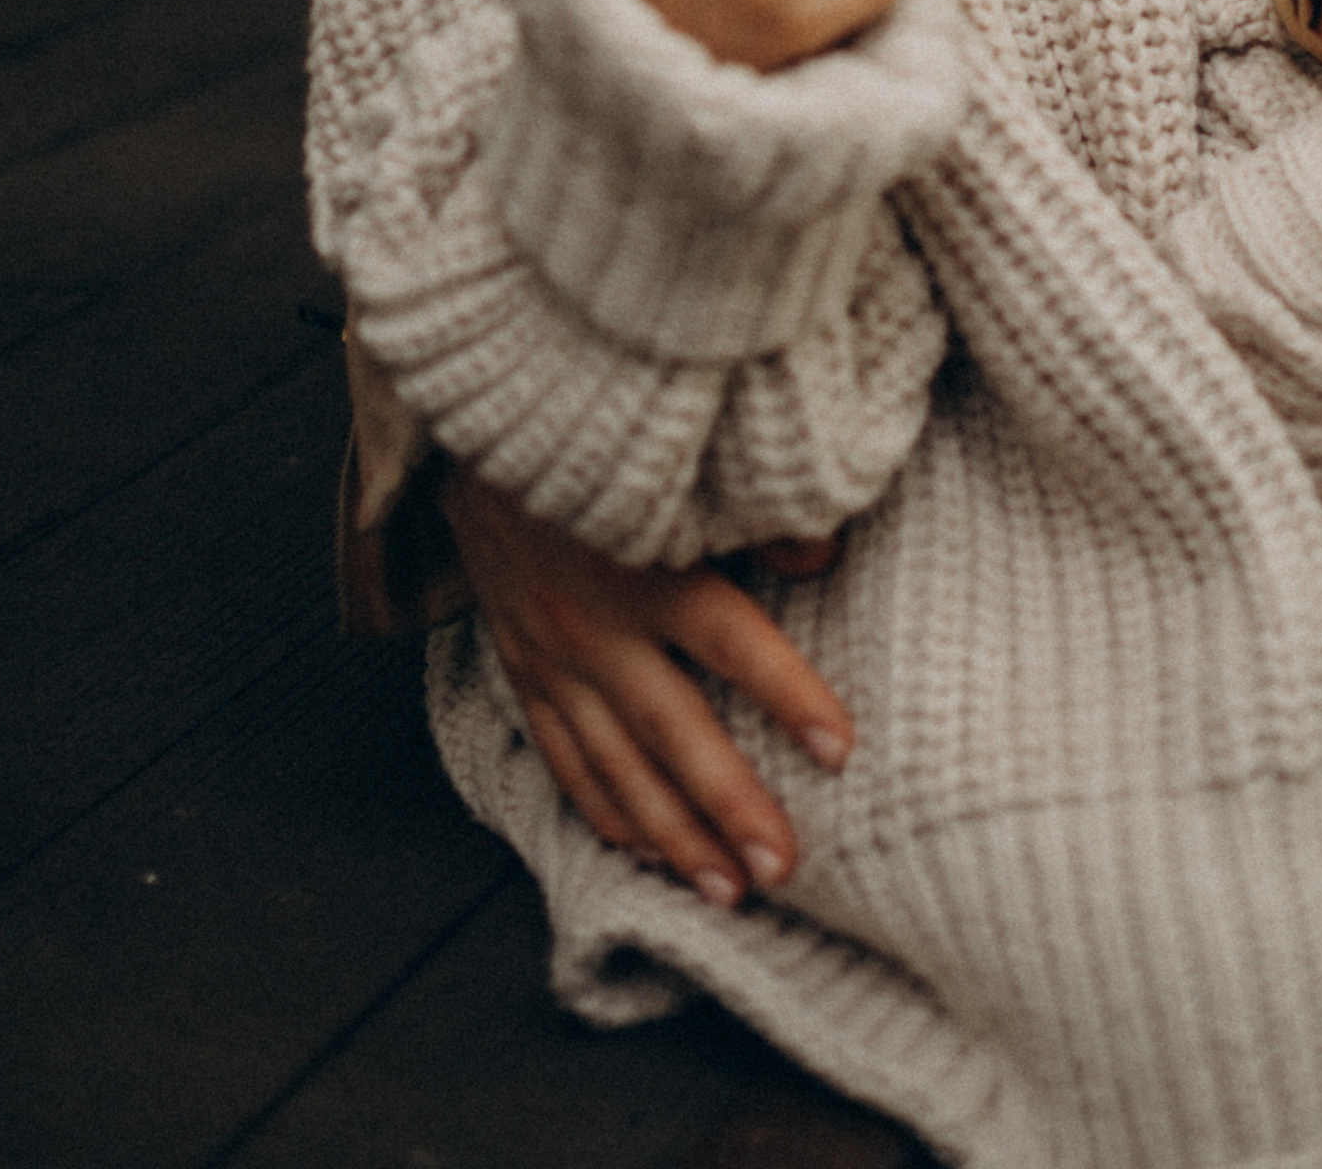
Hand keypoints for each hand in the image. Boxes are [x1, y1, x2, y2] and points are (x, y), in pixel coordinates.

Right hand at [439, 467, 852, 905]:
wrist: (482, 432)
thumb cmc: (603, 447)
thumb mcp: (677, 464)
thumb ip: (752, 512)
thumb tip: (823, 551)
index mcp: (647, 567)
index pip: (731, 640)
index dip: (788, 693)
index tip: (840, 749)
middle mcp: (596, 627)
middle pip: (674, 730)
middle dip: (730, 805)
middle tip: (783, 866)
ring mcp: (550, 660)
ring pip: (617, 766)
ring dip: (673, 835)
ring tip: (728, 890)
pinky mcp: (521, 673)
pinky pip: (563, 759)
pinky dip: (602, 811)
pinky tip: (642, 851)